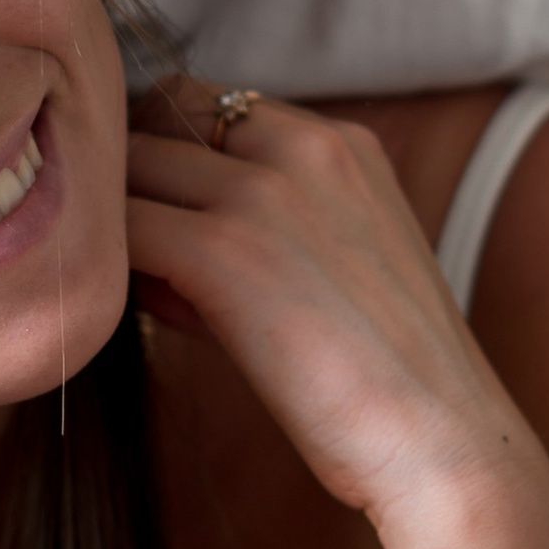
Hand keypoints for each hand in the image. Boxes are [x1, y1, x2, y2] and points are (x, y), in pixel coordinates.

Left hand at [124, 86, 530, 533]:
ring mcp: (262, 192)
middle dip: (138, 178)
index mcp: (343, 143)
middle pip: (165, 118)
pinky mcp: (221, 250)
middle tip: (139, 250)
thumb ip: (261, 224)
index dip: (178, 157)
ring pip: (131, 166)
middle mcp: (305, 145)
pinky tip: (130, 315)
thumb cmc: (389, 377)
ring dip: (118, 219)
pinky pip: (120, 229)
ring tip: (143, 288)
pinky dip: (109, 266)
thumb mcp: (341, 261)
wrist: (439, 442)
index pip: (217, 106)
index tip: (171, 214)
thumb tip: (155, 233)